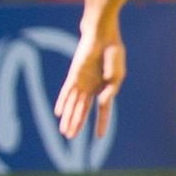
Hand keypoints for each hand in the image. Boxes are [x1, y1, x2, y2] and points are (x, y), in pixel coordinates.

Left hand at [54, 23, 126, 139]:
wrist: (103, 37)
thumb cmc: (113, 54)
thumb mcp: (116, 76)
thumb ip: (109, 92)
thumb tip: (101, 104)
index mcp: (105, 88)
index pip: (102, 111)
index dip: (101, 124)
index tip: (99, 138)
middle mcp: (91, 87)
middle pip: (82, 110)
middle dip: (77, 124)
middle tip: (70, 137)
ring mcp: (81, 82)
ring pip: (73, 104)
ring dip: (69, 118)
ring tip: (64, 132)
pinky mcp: (73, 75)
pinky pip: (66, 92)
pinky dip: (62, 102)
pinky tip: (58, 113)